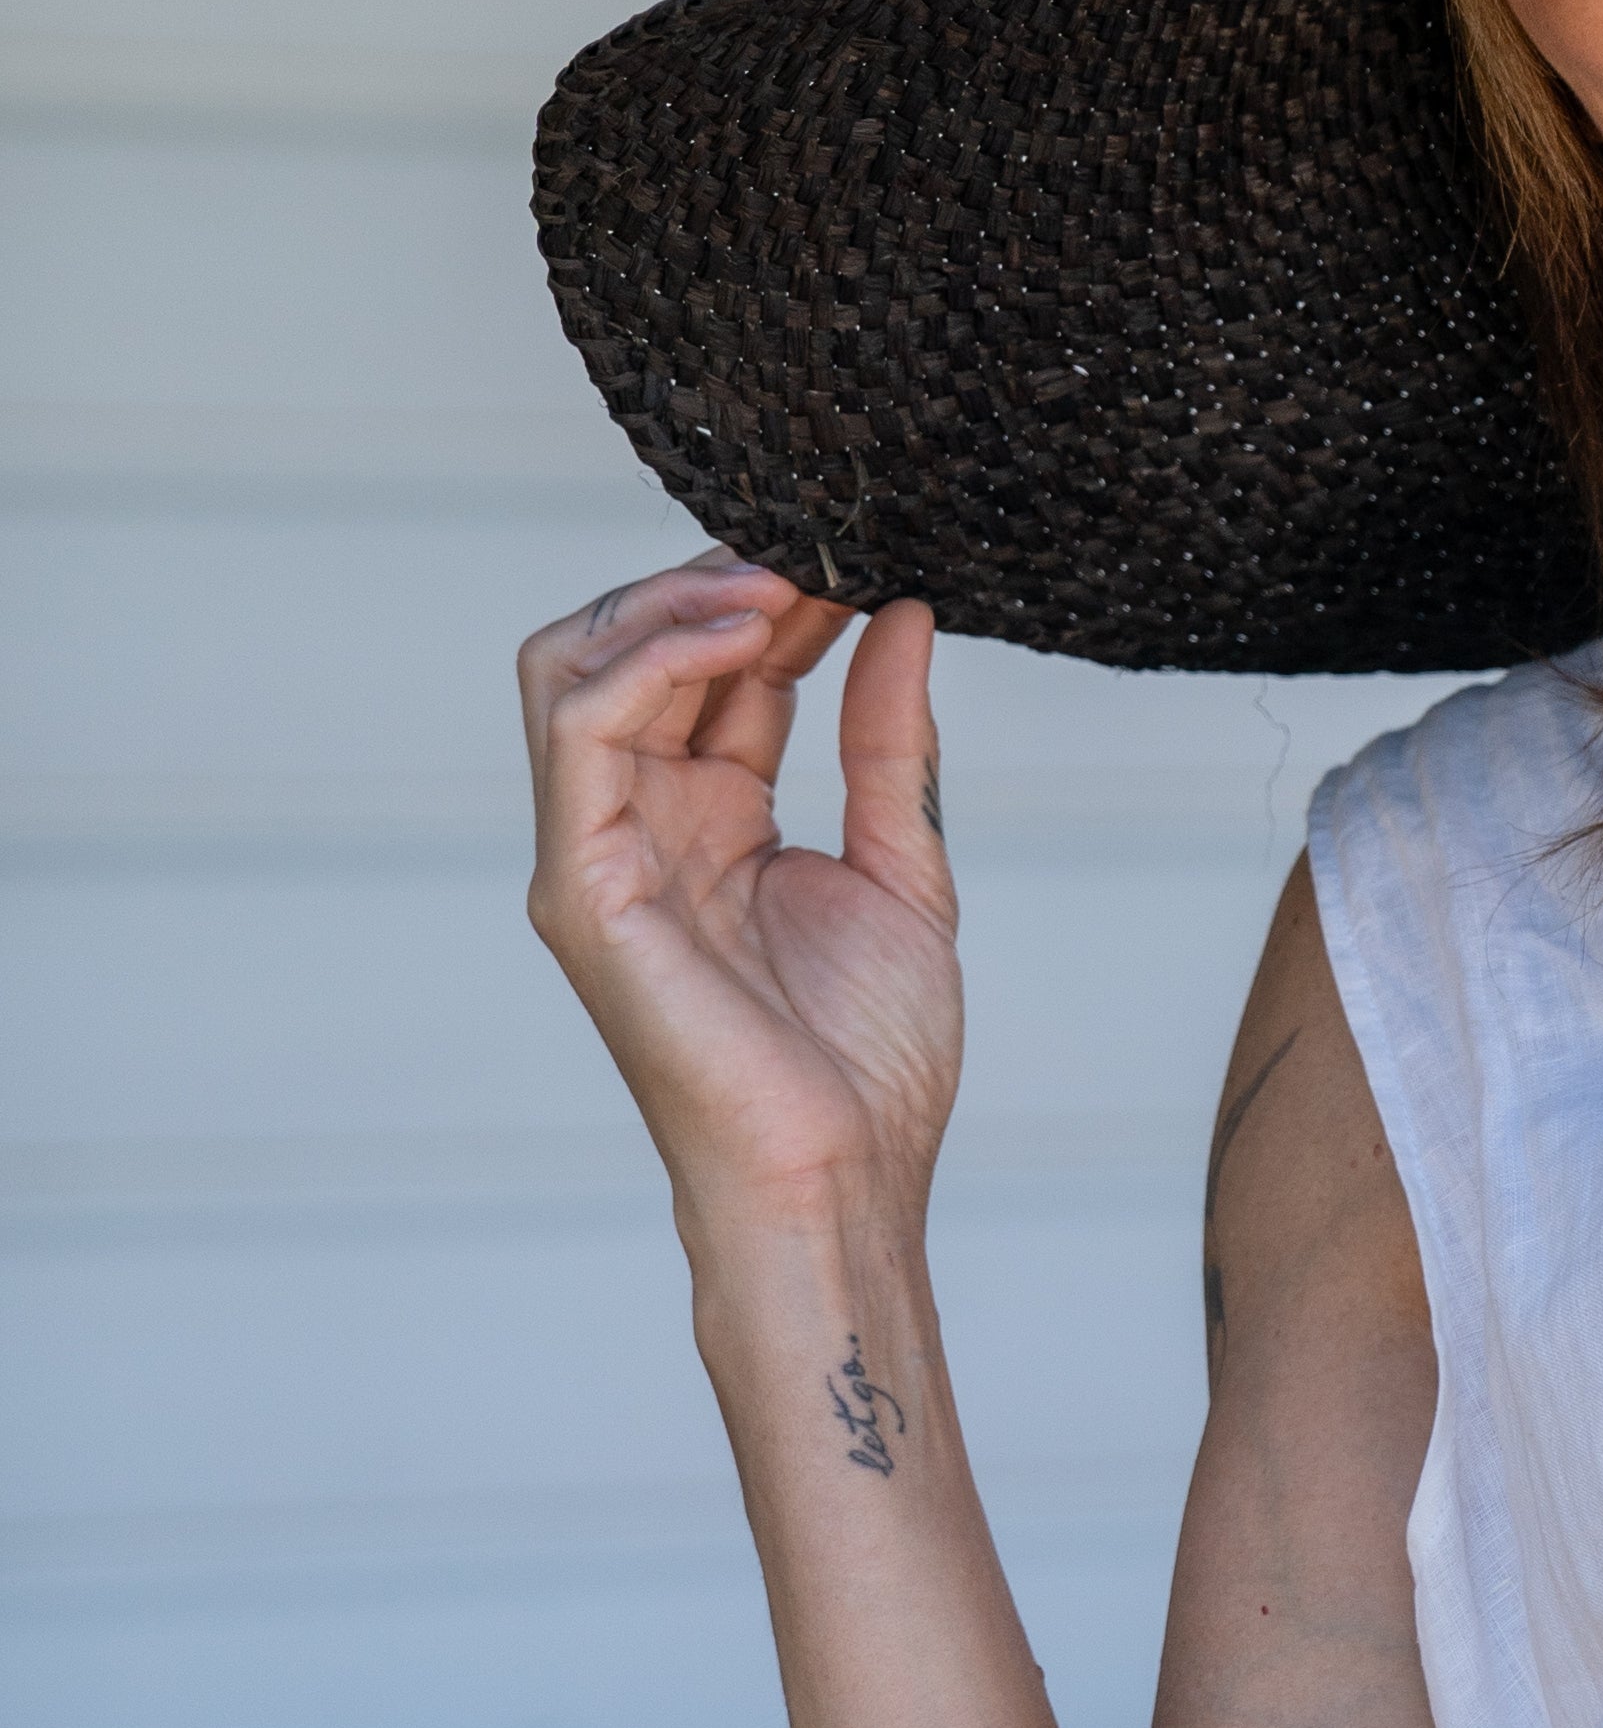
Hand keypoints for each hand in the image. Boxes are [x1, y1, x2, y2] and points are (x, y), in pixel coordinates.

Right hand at [520, 561, 962, 1229]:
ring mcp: (596, 853)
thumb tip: (904, 618)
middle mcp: (639, 825)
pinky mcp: (581, 886)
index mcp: (711, 819)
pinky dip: (651, 660)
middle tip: (814, 547)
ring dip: (672, 600)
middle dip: (713, 581)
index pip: (711, 667)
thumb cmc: (867, 1063)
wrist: (841, 1180)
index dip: (776, 597)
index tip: (858, 553)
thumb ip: (892, 744)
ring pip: (571, 665)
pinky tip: (744, 637)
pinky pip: (579, 732)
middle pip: (622, 646)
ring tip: (777, 580)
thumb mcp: (906, 870)